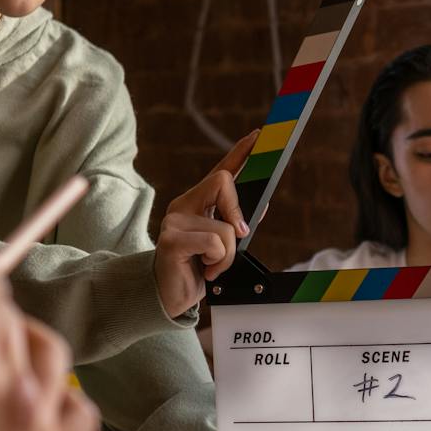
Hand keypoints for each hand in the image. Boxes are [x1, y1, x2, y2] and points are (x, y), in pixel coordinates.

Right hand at [154, 131, 255, 317]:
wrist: (170, 295)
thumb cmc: (197, 268)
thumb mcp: (224, 245)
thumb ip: (236, 224)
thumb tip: (259, 208)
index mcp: (197, 202)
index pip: (221, 170)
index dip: (241, 152)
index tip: (259, 135)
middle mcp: (183, 205)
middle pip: (223, 182)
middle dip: (238, 213)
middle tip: (238, 237)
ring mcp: (174, 220)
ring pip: (226, 227)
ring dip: (229, 255)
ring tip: (212, 265)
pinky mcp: (171, 240)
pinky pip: (215, 244)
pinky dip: (219, 262)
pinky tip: (206, 270)